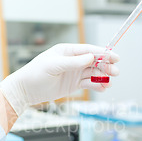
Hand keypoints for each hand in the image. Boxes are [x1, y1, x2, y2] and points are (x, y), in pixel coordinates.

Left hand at [0, 44, 119, 115]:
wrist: (26, 90)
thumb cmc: (35, 73)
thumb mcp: (53, 66)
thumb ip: (72, 62)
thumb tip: (90, 57)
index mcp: (67, 51)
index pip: (88, 50)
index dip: (103, 53)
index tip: (115, 56)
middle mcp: (72, 61)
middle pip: (94, 61)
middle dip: (106, 66)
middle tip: (116, 72)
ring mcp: (73, 73)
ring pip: (93, 73)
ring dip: (103, 77)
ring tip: (110, 82)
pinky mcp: (73, 84)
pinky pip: (88, 84)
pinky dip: (96, 86)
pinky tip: (103, 88)